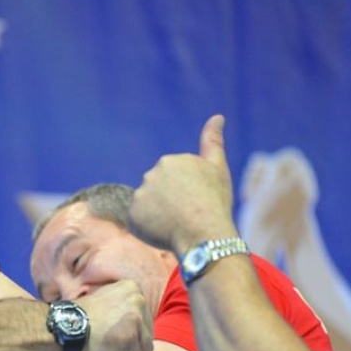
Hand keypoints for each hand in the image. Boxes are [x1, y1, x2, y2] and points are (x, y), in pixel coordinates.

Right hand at [75, 280, 152, 350]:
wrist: (67, 326)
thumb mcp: (105, 300)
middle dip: (136, 343)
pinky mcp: (132, 341)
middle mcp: (139, 301)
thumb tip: (130, 326)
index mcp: (132, 288)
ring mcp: (137, 321)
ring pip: (145, 347)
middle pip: (147, 330)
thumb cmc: (80, 316)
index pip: (143, 314)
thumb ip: (121, 308)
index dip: (135, 329)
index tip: (125, 337)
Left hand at [129, 115, 237, 254]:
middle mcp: (151, 174)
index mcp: (169, 161)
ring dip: (159, 213)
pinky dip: (149, 227)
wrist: (205, 234)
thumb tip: (217, 116)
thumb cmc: (214, 201)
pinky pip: (140, 220)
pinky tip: (165, 231)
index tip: (197, 199)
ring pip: (149, 205)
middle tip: (187, 212)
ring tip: (177, 223)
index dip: (187, 192)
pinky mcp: (133, 214)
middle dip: (170, 200)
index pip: (173, 179)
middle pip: (158, 190)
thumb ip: (212, 141)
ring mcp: (140, 194)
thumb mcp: (217, 168)